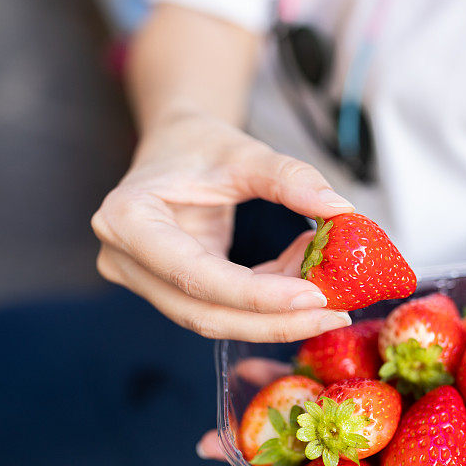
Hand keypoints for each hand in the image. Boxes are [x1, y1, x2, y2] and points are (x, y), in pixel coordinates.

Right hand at [92, 112, 355, 341]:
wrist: (173, 145)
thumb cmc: (199, 143)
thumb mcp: (244, 151)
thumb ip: (289, 177)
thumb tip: (340, 208)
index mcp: (127, 219)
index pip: (196, 275)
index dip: (257, 295)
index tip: (315, 296)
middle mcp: (124, 260)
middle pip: (203, 313)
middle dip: (274, 321)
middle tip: (334, 315)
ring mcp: (142, 281)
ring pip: (214, 319)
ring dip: (275, 316)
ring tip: (328, 297)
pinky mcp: (168, 290)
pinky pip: (221, 307)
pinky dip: (268, 300)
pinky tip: (304, 281)